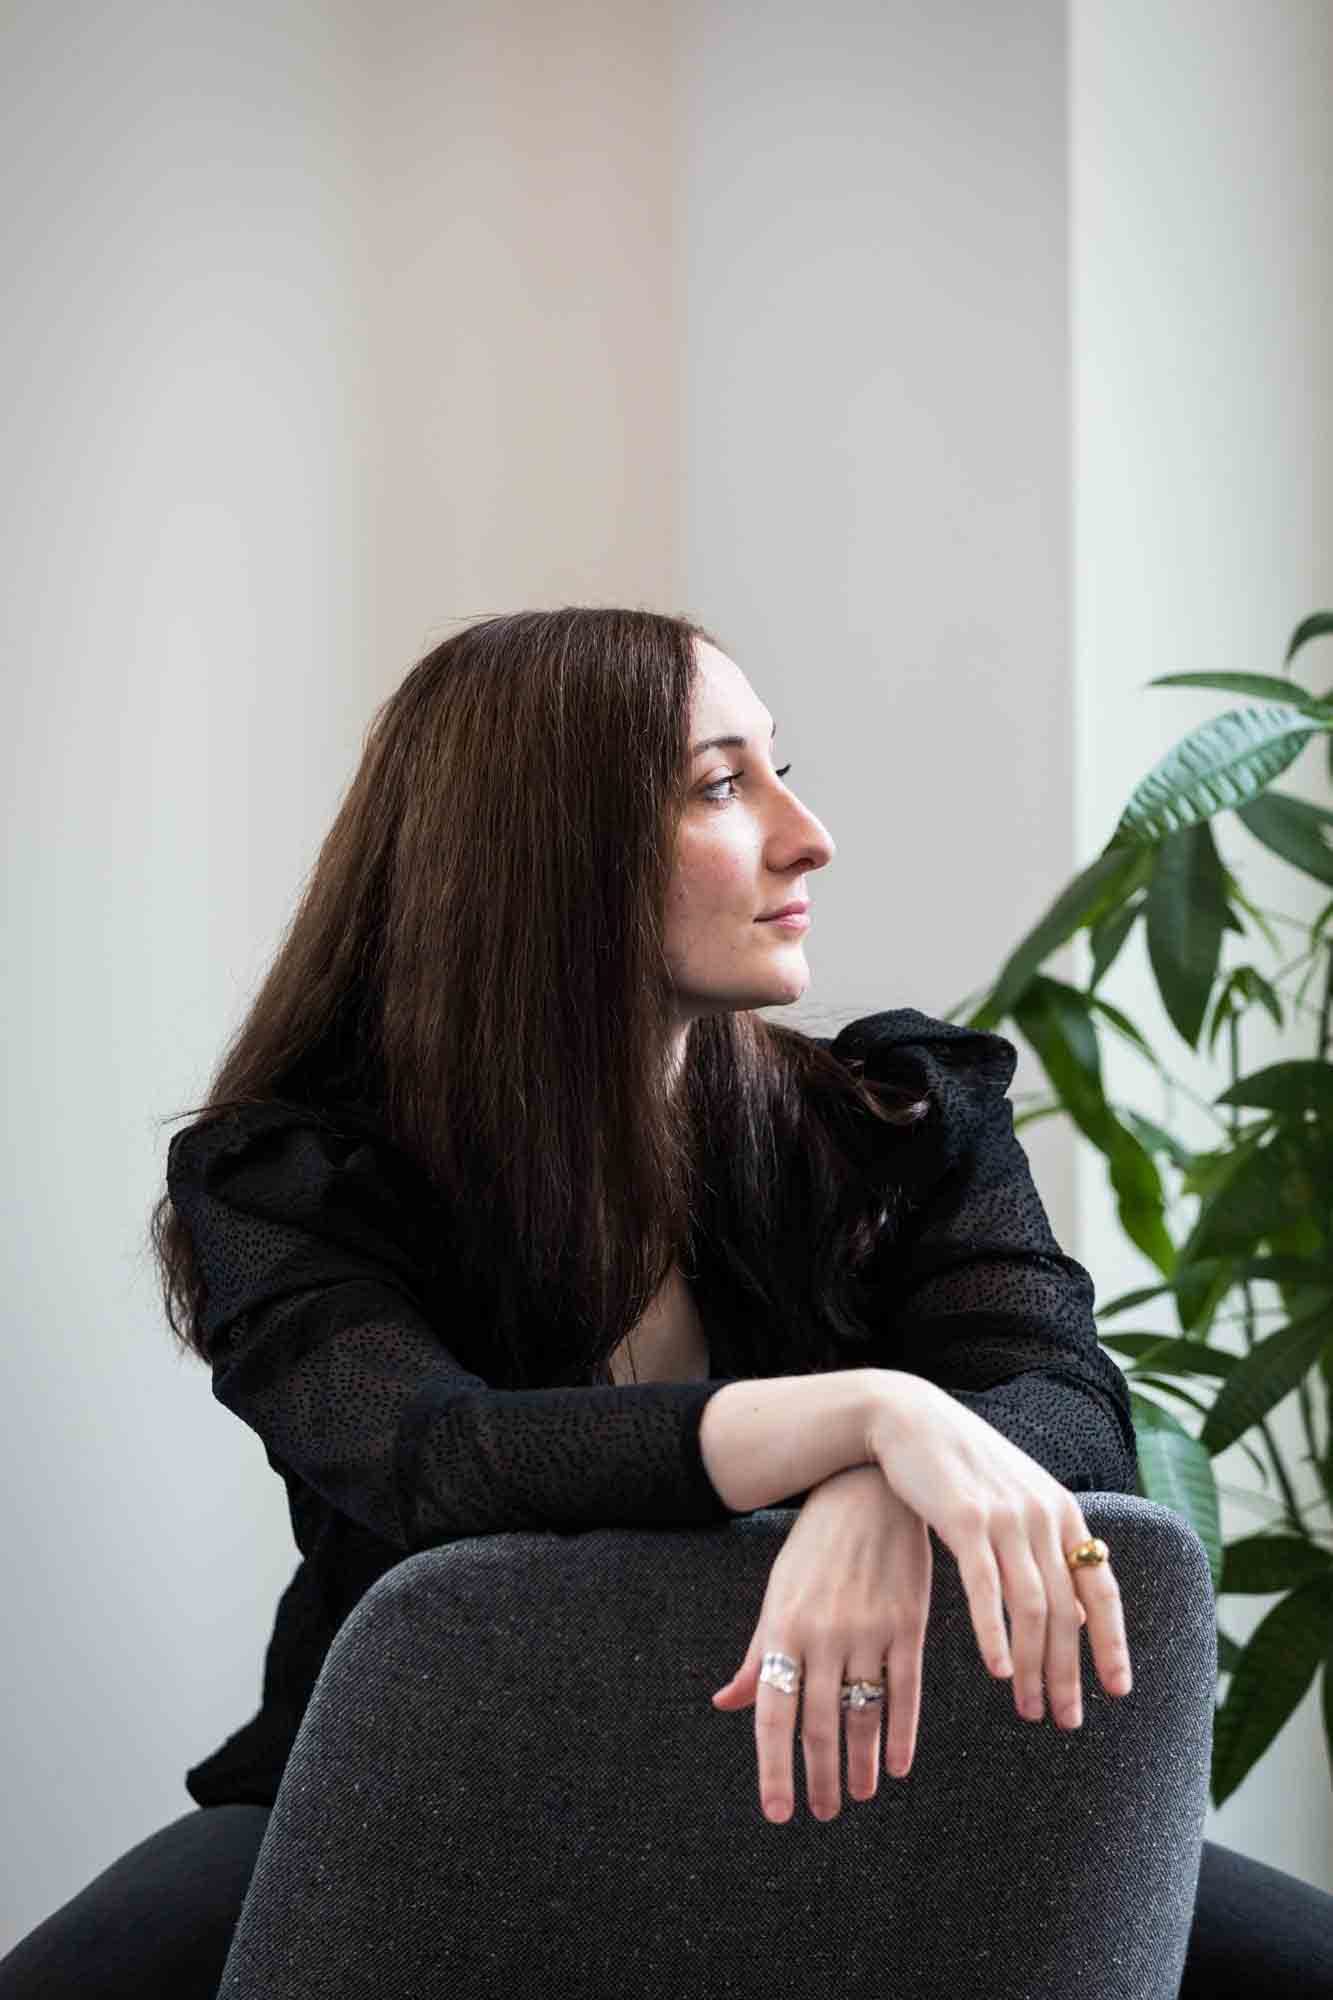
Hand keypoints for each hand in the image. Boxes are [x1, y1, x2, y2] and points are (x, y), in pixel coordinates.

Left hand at [709, 1464, 933, 1819]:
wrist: (868, 1491)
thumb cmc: (815, 1549)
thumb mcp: (779, 1595)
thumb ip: (758, 1654)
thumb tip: (725, 1703)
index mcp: (783, 1627)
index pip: (773, 1712)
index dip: (774, 1768)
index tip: (779, 1813)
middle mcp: (823, 1634)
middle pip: (819, 1723)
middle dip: (820, 1777)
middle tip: (823, 1813)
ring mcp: (868, 1629)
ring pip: (864, 1714)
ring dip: (861, 1763)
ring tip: (857, 1795)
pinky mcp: (908, 1623)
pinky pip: (906, 1691)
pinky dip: (902, 1734)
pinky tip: (897, 1765)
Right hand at [865, 1371, 1130, 1733]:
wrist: (910, 1418)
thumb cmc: (962, 1466)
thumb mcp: (1016, 1502)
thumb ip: (1047, 1552)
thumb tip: (1074, 1615)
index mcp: (1063, 1512)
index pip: (1101, 1589)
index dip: (1113, 1643)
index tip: (1117, 1690)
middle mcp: (1044, 1515)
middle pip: (1067, 1610)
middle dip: (1068, 1672)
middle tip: (1066, 1719)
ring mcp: (1006, 1516)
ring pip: (1032, 1607)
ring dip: (1034, 1665)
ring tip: (1028, 1707)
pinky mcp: (965, 1519)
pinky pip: (987, 1588)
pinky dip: (994, 1634)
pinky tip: (997, 1669)